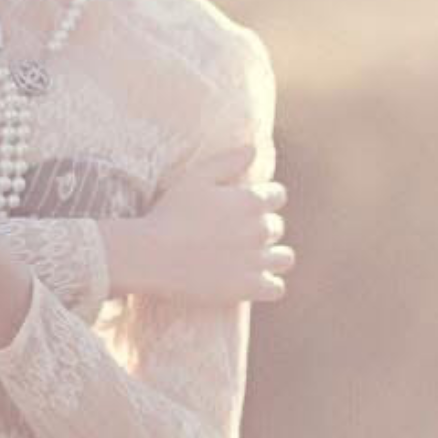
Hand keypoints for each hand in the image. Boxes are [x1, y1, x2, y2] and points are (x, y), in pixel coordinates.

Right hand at [138, 149, 292, 304]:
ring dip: (272, 256)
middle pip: (277, 226)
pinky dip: (269, 284)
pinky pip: (276, 288)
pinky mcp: (249, 288)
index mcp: (250, 201)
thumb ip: (228, 161)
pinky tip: (253, 280)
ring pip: (284, 258)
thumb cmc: (171, 213)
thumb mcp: (196, 177)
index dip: (264, 198)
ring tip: (251, 257)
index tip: (246, 205)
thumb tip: (254, 149)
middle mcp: (259, 230)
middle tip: (237, 233)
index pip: (278, 195)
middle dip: (262, 227)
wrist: (154, 255)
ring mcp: (256, 262)